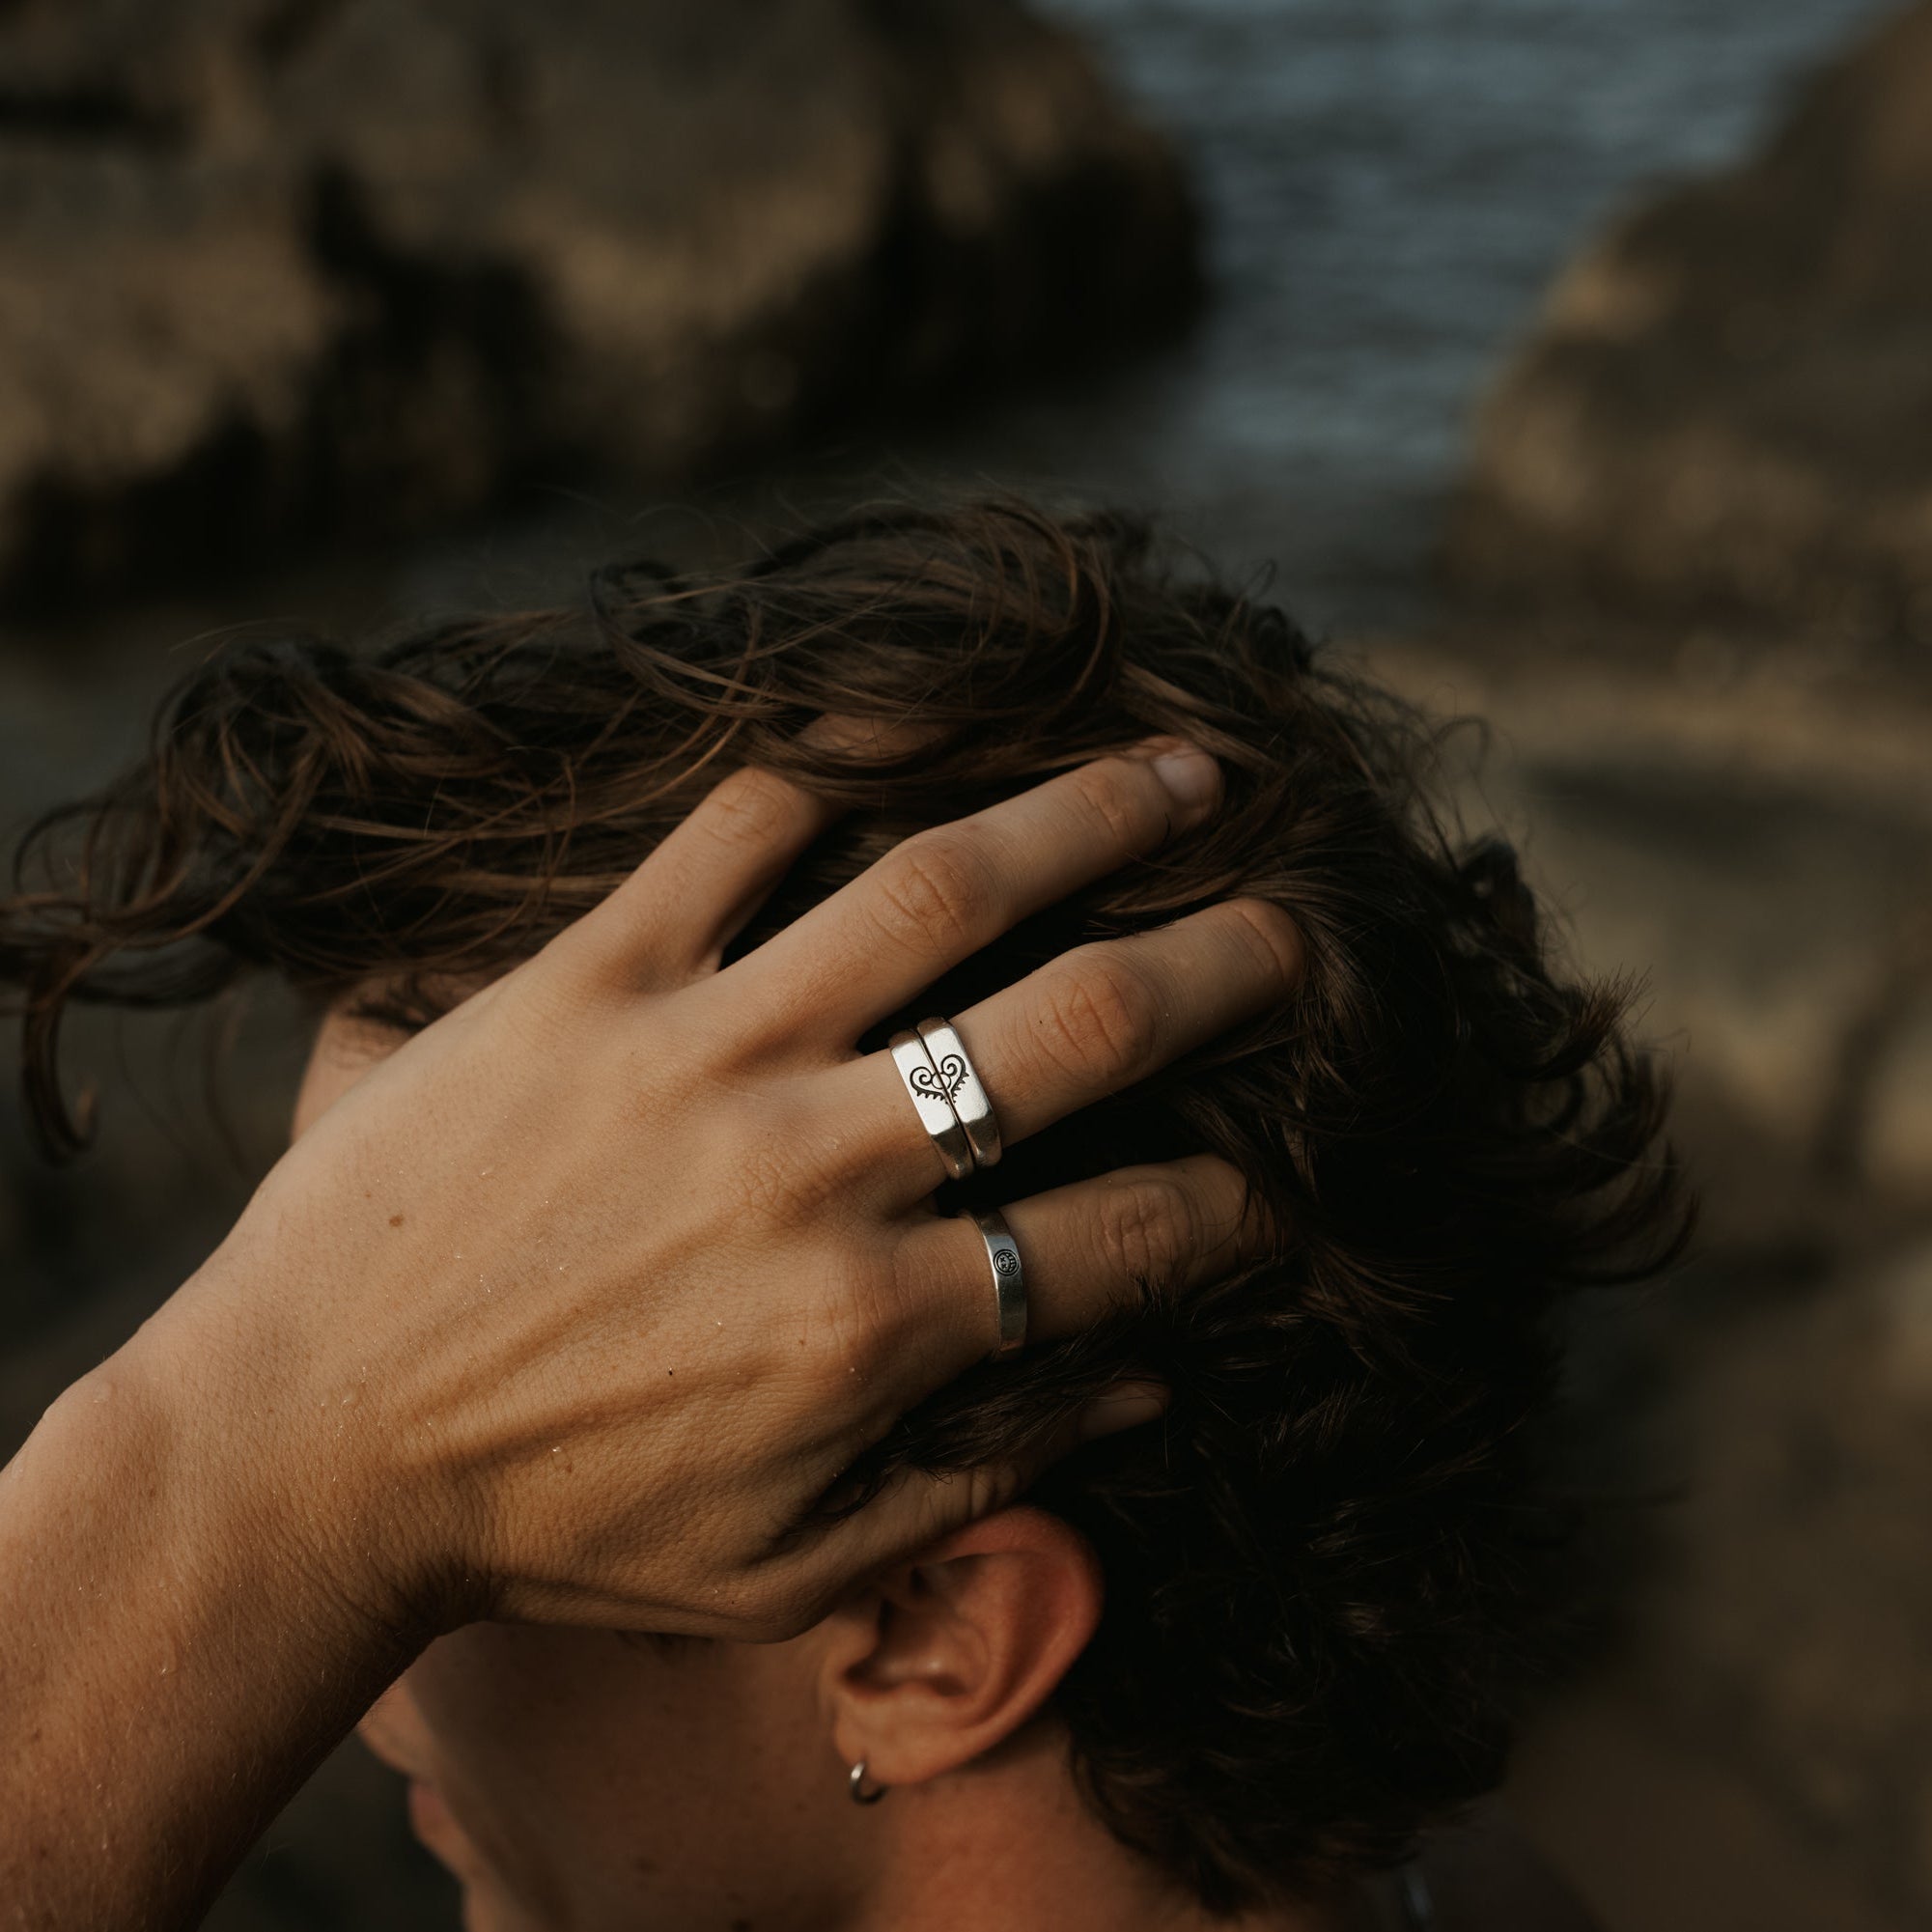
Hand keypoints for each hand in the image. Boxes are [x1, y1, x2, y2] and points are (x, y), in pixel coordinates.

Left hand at [133, 740, 1300, 1642]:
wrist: (296, 1448)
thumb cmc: (550, 1522)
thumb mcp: (786, 1566)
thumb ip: (980, 1481)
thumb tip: (1147, 1391)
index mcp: (875, 1326)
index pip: (1125, 1239)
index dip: (1236, 1209)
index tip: (1281, 1182)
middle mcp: (814, 1166)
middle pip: (1078, 1023)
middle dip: (1224, 966)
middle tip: (1294, 931)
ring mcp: (700, 1051)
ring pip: (939, 886)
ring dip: (1087, 815)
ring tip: (1179, 774)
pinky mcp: (581, 978)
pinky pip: (732, 831)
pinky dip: (830, 774)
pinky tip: (904, 750)